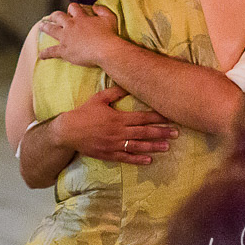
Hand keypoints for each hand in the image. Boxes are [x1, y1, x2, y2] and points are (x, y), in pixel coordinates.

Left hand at [38, 3, 122, 69]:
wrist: (105, 50)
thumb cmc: (109, 34)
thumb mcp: (109, 17)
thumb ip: (102, 10)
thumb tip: (94, 6)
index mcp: (81, 18)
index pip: (73, 8)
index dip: (72, 8)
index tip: (71, 10)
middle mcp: (71, 26)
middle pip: (58, 16)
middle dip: (54, 16)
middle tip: (51, 17)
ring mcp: (65, 38)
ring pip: (51, 30)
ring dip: (45, 27)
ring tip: (41, 26)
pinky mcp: (64, 50)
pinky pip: (51, 51)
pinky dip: (45, 53)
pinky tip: (40, 55)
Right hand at [50, 86, 175, 164]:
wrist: (68, 131)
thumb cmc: (83, 113)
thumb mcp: (98, 99)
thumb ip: (114, 93)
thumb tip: (126, 84)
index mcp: (118, 118)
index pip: (142, 118)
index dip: (157, 117)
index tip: (170, 117)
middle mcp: (119, 132)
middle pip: (144, 132)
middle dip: (161, 132)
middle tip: (176, 133)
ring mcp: (115, 144)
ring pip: (138, 146)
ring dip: (154, 146)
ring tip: (167, 146)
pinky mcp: (109, 154)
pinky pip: (126, 158)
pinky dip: (138, 159)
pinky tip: (149, 160)